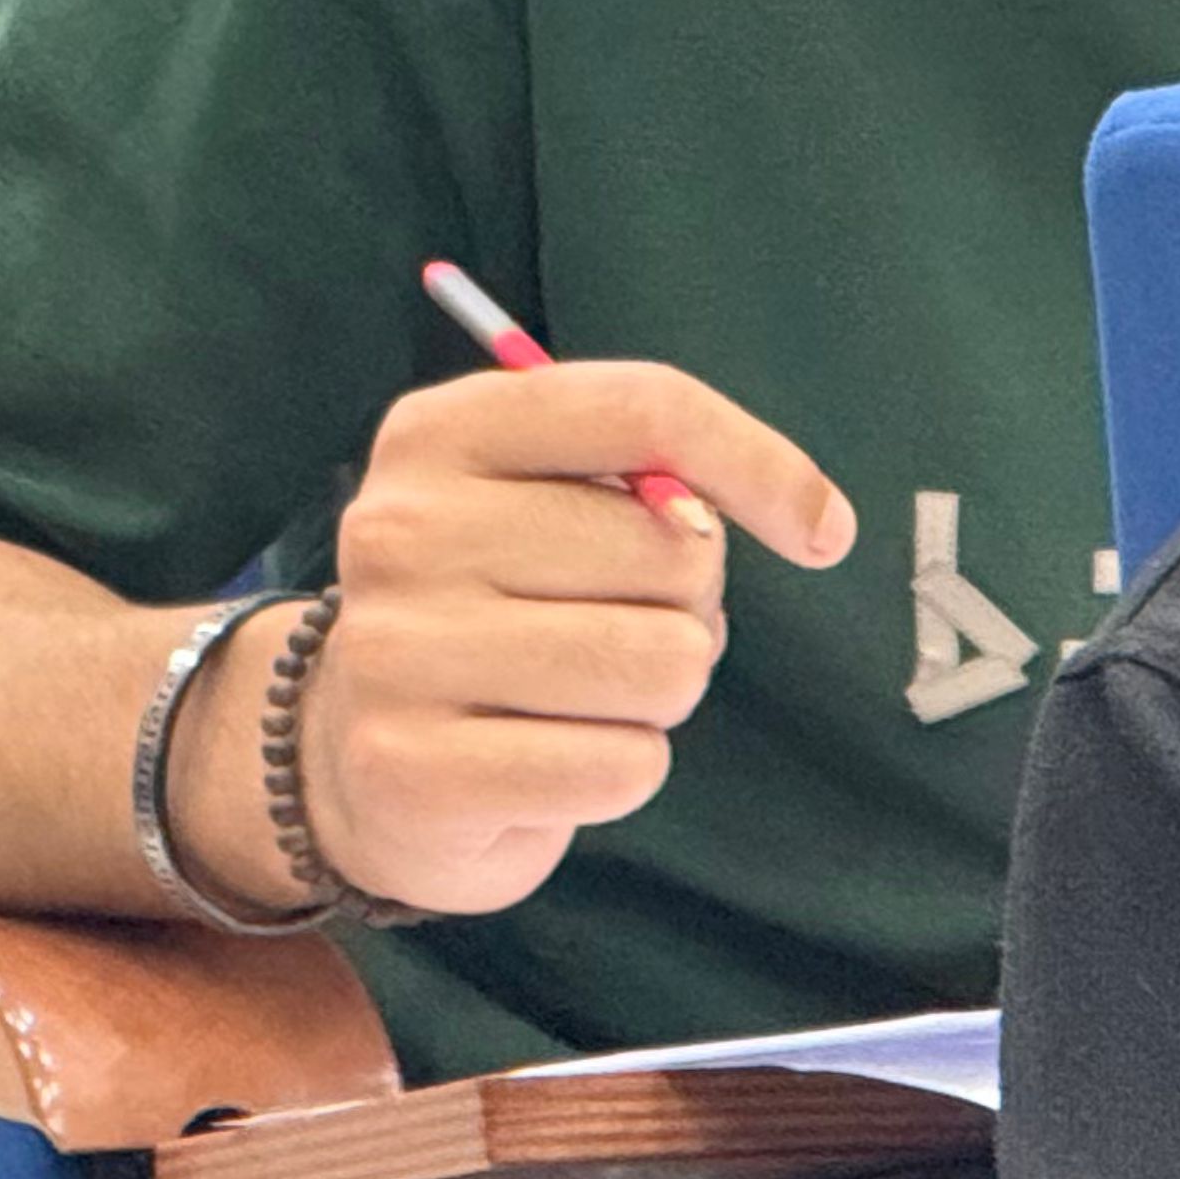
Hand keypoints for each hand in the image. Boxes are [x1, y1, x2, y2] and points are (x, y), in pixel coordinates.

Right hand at [177, 362, 853, 919]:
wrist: (356, 757)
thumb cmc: (500, 608)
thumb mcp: (546, 502)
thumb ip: (658, 477)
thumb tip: (804, 516)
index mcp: (439, 432)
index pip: (643, 407)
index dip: (760, 463)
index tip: (823, 529)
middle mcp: (401, 529)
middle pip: (671, 551)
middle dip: (688, 606)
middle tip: (617, 627)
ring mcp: (396, 652)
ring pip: (662, 665)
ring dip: (661, 694)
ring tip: (587, 694)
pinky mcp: (412, 771)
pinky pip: (621, 767)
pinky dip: (622, 771)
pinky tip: (554, 759)